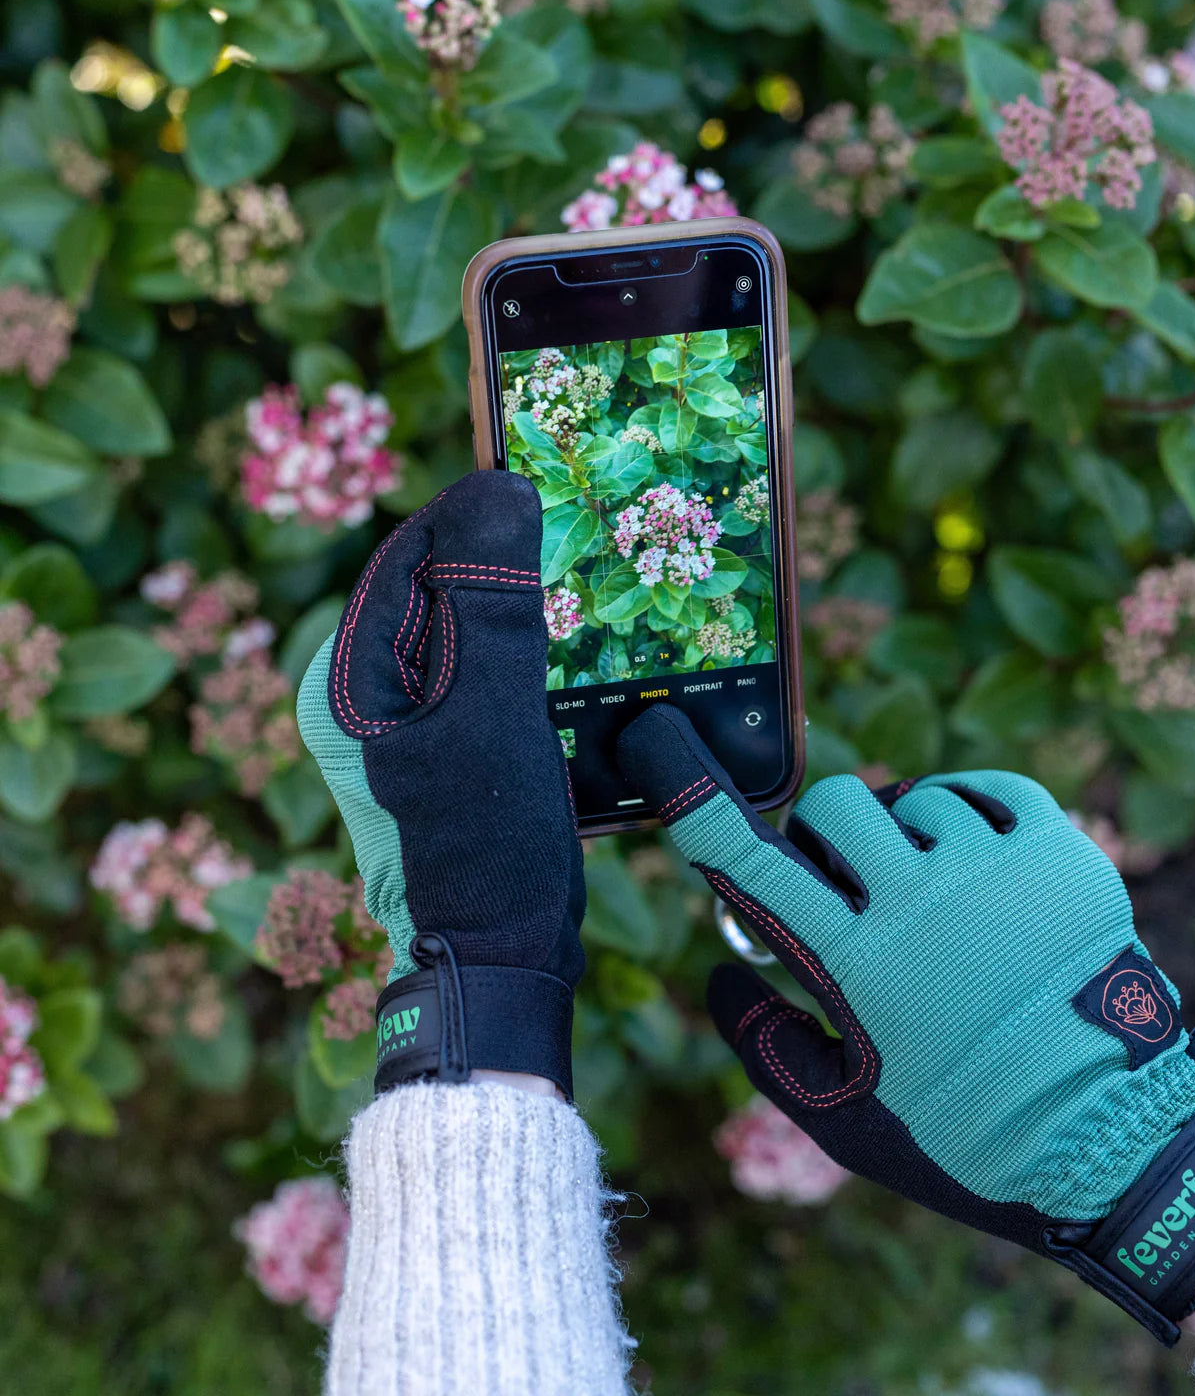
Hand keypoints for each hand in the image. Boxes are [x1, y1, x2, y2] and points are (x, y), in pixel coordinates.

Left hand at [298, 471, 583, 1099]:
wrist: (496, 959)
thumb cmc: (484, 841)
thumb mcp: (492, 713)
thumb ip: (489, 602)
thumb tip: (497, 486)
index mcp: (349, 676)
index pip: (410, 555)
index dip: (480, 518)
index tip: (556, 493)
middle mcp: (366, 694)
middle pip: (440, 593)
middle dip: (510, 569)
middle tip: (589, 546)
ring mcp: (407, 728)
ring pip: (472, 637)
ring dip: (529, 615)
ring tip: (595, 598)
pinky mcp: (448, 755)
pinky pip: (490, 682)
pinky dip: (535, 664)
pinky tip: (582, 663)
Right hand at [617, 704, 1194, 1344]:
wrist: (1114, 1142)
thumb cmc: (962, 1135)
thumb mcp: (842, 1116)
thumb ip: (763, 1042)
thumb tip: (722, 977)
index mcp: (857, 960)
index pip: (753, 857)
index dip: (695, 794)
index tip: (660, 737)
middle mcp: (921, 899)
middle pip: (836, 803)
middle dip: (826, 838)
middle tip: (853, 890)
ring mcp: (997, 870)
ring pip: (914, 799)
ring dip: (905, 839)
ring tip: (939, 902)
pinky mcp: (1064, 856)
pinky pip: (993, 791)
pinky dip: (972, 816)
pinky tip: (979, 865)